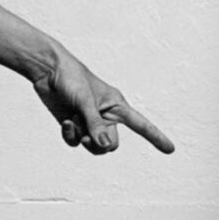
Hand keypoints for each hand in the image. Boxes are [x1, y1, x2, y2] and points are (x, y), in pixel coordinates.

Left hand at [32, 45, 174, 154]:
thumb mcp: (85, 102)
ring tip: (73, 122)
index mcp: (117, 106)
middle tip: (88, 134)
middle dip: (99, 142)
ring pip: (94, 146)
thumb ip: (95, 125)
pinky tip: (66, 122)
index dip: (156, 138)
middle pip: (112, 144)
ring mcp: (90, 122)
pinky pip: (76, 142)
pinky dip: (70, 135)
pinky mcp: (74, 125)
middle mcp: (107, 116)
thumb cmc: (71, 79)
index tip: (170, 150)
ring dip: (82, 138)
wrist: (47, 69)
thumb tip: (106, 147)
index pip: (142, 125)